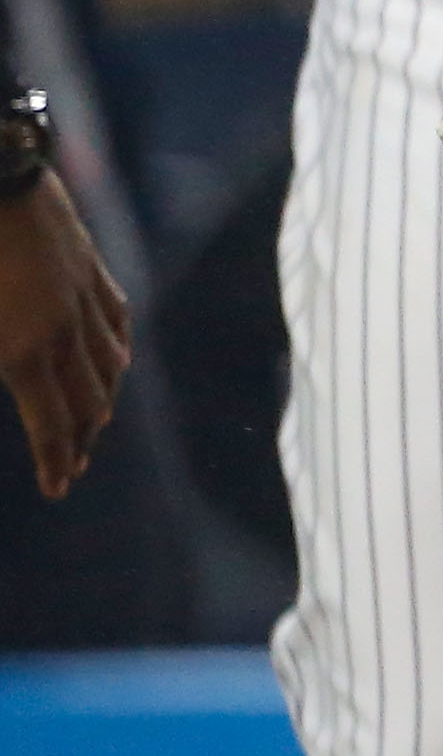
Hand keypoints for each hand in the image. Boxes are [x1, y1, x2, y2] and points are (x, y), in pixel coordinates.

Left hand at [0, 168, 128, 496]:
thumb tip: (7, 374)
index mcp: (20, 351)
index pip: (50, 422)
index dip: (56, 459)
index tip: (58, 488)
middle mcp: (62, 332)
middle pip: (87, 401)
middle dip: (80, 441)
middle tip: (73, 466)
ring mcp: (82, 298)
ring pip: (108, 364)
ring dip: (103, 400)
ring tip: (95, 422)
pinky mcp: (90, 267)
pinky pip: (116, 320)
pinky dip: (118, 351)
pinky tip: (116, 361)